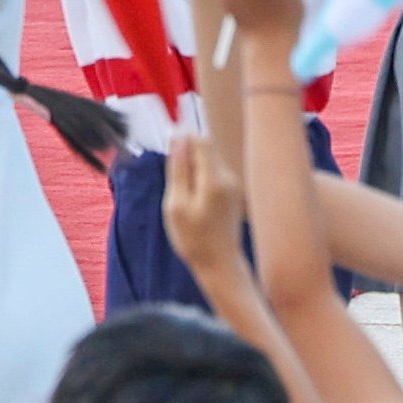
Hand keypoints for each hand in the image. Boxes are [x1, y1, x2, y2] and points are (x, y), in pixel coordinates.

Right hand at [160, 134, 248, 287]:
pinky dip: (198, 180)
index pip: (201, 140)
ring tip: (183, 197)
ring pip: (208, 161)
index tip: (168, 152)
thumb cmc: (194, 238)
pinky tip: (193, 203)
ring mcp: (233, 185)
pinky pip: (212, 173)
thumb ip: (178, 169)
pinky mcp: (232, 192)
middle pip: (205, 148)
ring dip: (191, 169)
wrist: (220, 264)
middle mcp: (229, 178)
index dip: (183, 139)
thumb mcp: (176, 204)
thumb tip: (177, 139)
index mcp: (215, 180)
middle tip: (175, 184)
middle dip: (186, 157)